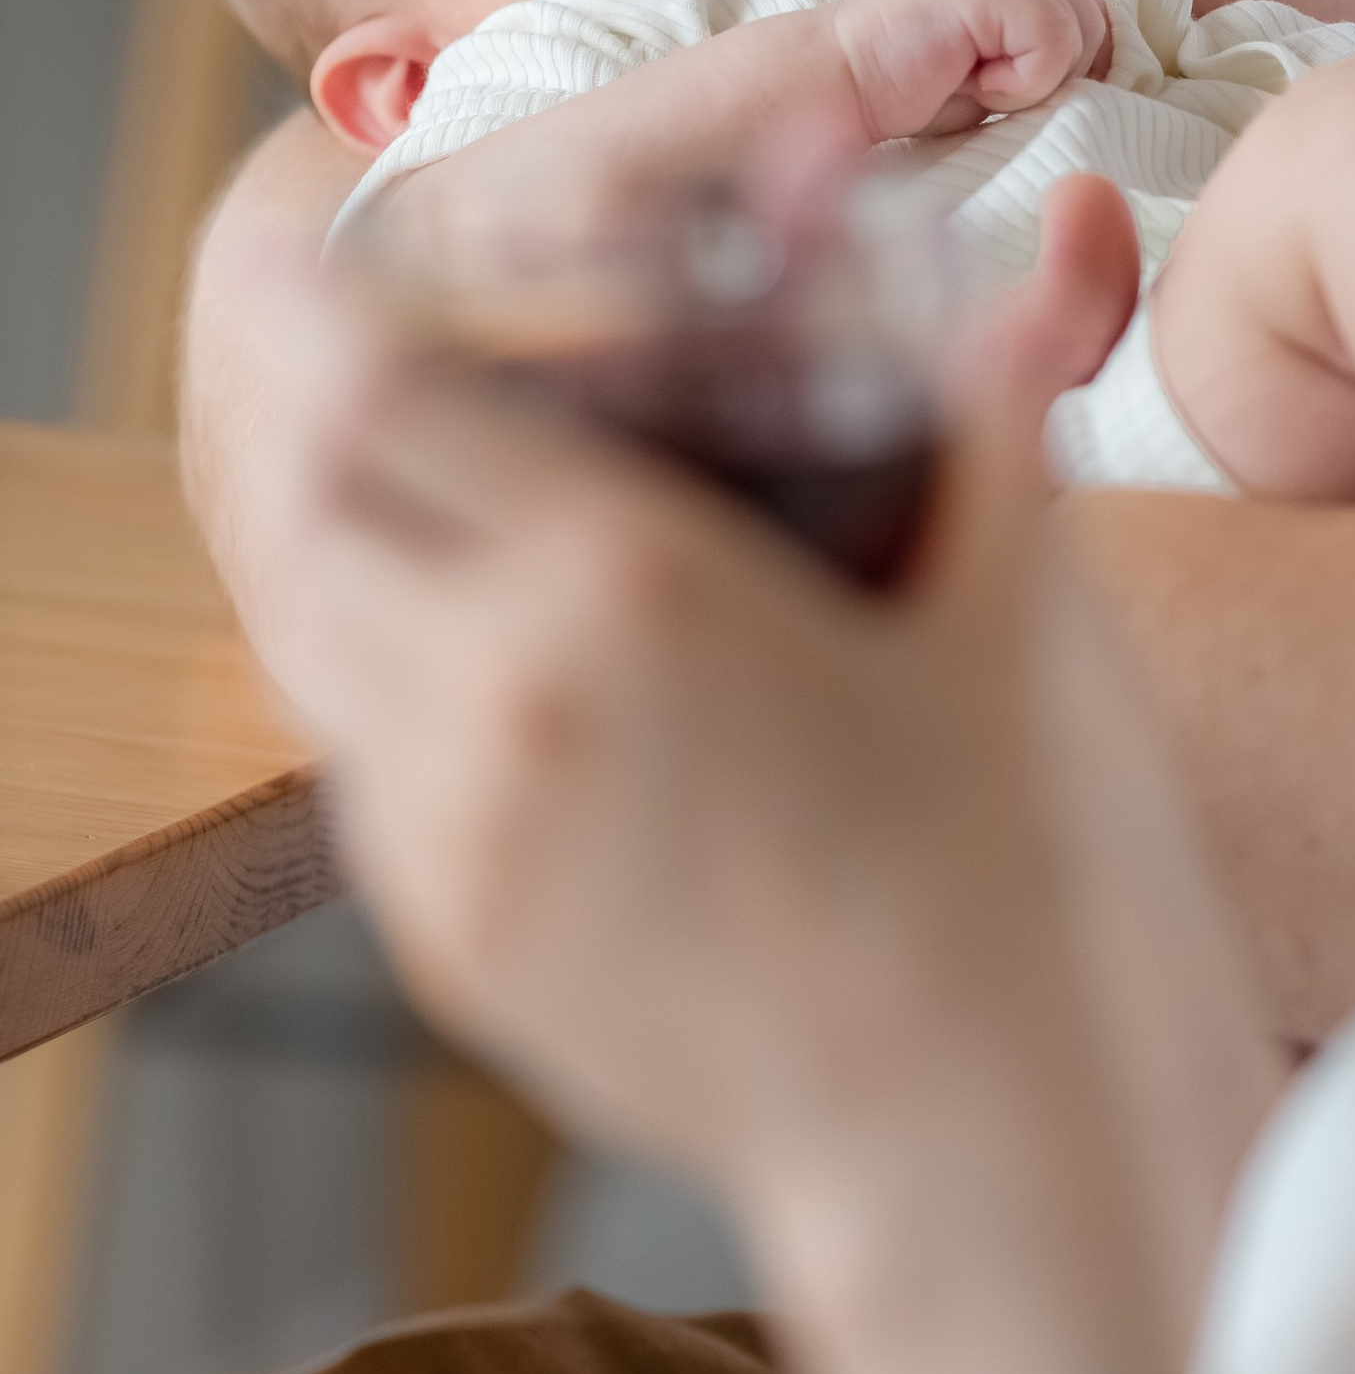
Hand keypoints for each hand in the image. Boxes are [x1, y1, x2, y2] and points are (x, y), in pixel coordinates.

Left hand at [245, 181, 1138, 1212]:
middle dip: (290, 414)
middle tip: (321, 343)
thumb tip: (1059, 236)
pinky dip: (385, 683)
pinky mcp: (458, 948)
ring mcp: (461, 843)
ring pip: (307, 647)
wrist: (991, 1137)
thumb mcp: (1018, 585)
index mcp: (628, 586)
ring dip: (328, 548)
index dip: (296, 304)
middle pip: (297, 512)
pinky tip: (485, 656)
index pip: (369, 397)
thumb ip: (987, 394)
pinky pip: (366, 775)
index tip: (275, 240)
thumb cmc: (1028, 858)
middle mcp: (503, 706)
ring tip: (399, 487)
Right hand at [833, 0, 1108, 142]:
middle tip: (986, 88)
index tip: (1007, 92)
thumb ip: (1042, 62)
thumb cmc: (906, 91)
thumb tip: (1107, 81)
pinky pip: (1054, 43)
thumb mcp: (993, 77)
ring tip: (973, 80)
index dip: (1068, 72)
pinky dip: (1018, 81)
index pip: (1092, 20)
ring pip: (1082, 33)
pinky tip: (965, 76)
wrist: (834, 83)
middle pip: (1098, 25)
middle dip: (1057, 77)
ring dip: (1035, 80)